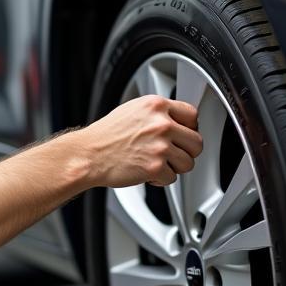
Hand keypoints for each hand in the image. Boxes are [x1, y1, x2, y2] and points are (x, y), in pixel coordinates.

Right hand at [83, 95, 202, 187]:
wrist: (89, 154)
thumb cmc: (106, 135)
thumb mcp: (133, 110)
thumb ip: (158, 114)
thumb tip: (179, 122)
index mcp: (156, 105)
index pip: (192, 114)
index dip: (190, 127)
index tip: (184, 134)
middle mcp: (161, 123)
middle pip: (196, 141)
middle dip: (187, 151)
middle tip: (174, 154)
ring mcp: (160, 146)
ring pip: (188, 162)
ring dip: (175, 167)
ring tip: (158, 163)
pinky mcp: (155, 167)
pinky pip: (172, 178)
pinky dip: (160, 179)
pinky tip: (147, 172)